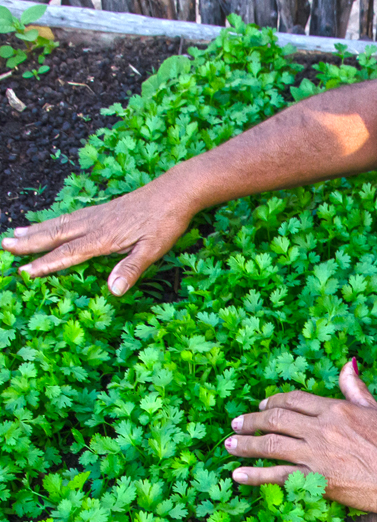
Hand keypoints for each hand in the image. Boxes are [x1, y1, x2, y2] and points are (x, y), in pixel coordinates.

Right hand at [1, 167, 195, 296]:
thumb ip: (131, 269)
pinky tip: (47, 223)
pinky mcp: (103, 210)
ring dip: (36, 230)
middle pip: (56, 234)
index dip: (46, 264)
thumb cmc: (166, 223)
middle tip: (4, 246)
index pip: (69, 253)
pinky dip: (53, 221)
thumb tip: (113, 290)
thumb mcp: (153, 250)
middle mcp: (95, 224)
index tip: (25, 272)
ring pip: (59, 223)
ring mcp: (97, 215)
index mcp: (104, 237)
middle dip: (29, 242)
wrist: (175, 192)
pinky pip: (70, 216)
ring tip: (14, 234)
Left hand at [225, 359, 376, 517]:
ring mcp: (316, 454)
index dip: (274, 401)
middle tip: (237, 424)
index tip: (262, 406)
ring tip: (229, 445)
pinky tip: (238, 475)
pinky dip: (254, 475)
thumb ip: (355, 388)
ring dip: (246, 445)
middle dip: (252, 421)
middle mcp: (321, 428)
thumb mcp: (375, 410)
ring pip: (271, 445)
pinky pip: (277, 475)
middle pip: (277, 419)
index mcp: (335, 408)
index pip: (294, 400)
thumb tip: (348, 364)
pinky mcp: (315, 479)